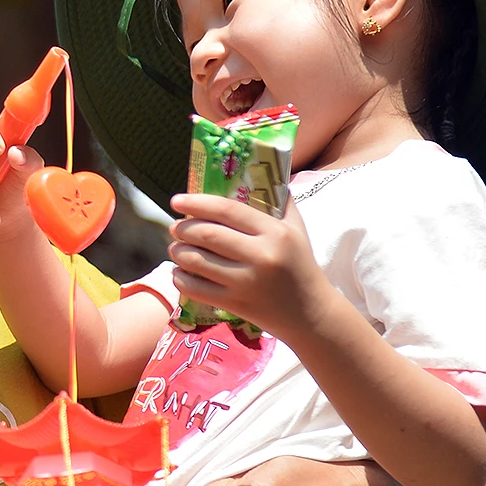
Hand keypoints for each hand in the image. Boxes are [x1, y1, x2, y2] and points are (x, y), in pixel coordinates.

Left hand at [167, 194, 327, 335]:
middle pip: (207, 235)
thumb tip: (256, 171)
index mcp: (275, 232)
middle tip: (174, 227)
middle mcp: (261, 256)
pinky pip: (196, 289)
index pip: (227, 209)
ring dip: (177, 252)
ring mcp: (247, 282)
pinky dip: (180, 278)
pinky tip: (180, 272)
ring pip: (197, 262)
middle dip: (183, 228)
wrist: (311, 313)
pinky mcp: (236, 304)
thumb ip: (279, 201)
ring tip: (175, 248)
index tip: (177, 200)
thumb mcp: (296, 229)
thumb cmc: (299, 264)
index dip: (197, 203)